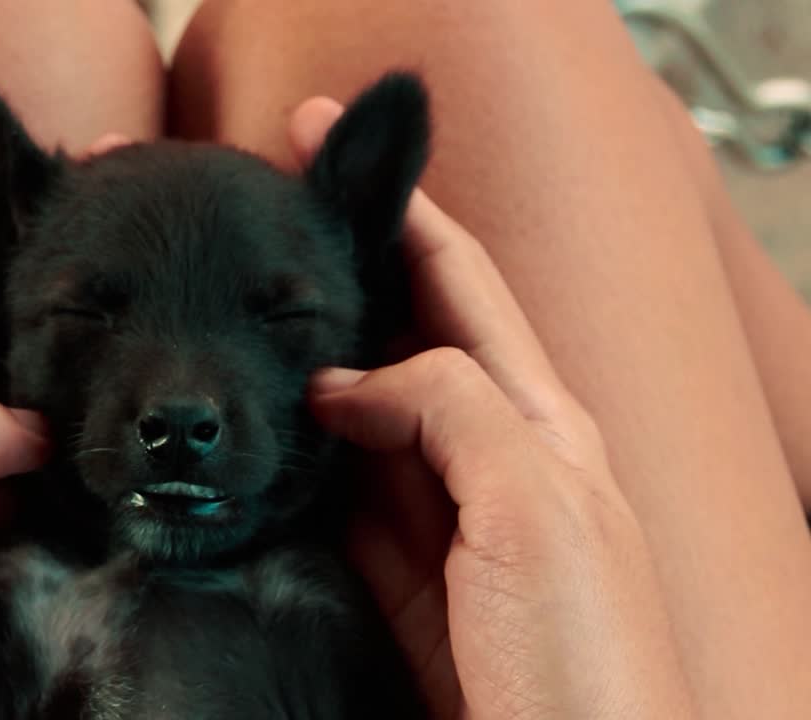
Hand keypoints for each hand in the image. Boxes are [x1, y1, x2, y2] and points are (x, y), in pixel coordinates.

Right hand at [293, 98, 694, 717]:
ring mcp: (438, 518)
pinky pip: (336, 495)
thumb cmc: (587, 664)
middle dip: (336, 278)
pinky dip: (295, 460)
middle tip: (259, 228)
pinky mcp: (397, 578)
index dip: (396, 212)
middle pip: (402, 339)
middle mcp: (487, 458)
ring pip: (361, 416)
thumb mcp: (536, 509)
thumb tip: (353, 379)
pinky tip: (258, 442)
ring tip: (242, 320)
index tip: (322, 148)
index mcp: (538, 424)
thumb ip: (453, 415)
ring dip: (307, 368)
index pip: (458, 285)